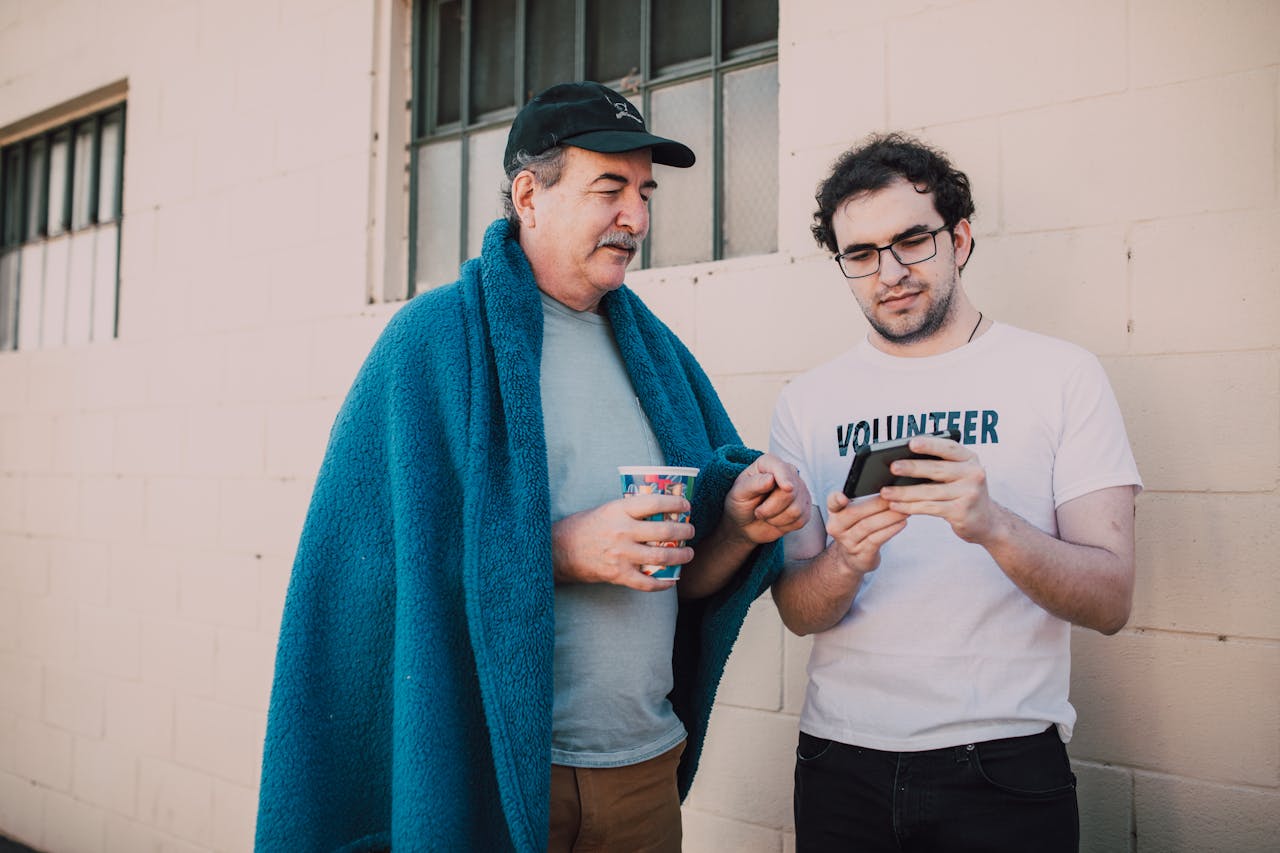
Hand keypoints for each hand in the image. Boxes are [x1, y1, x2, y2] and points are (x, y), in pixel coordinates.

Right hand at [551, 494, 693, 590]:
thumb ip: (630, 510)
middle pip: (664, 530)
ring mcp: (621, 555)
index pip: (655, 502)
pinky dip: (664, 583)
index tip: (686, 505)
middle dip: (684, 531)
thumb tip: (660, 510)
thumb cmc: (585, 527)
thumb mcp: (607, 509)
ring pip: (662, 557)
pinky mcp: (618, 575)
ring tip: (688, 554)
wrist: (560, 550)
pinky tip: (672, 580)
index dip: (676, 502)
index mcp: (619, 510)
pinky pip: (648, 583)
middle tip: (690, 531)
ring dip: (681, 556)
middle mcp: (622, 531)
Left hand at [723, 453, 811, 544]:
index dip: (785, 477)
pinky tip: (776, 520)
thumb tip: (771, 478)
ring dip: (776, 519)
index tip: (787, 488)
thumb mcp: (739, 493)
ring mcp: (799, 490)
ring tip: (766, 515)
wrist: (745, 523)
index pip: (781, 468)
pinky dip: (784, 525)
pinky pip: (801, 520)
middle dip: (770, 508)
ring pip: (796, 509)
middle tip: (758, 511)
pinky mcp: (805, 507)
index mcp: (769, 463)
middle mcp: (788, 473)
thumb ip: (754, 484)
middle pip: (790, 493)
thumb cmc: (740, 503)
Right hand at [824, 491, 906, 574]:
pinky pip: (876, 539)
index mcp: (835, 513)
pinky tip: (901, 523)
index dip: (836, 499)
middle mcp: (837, 528)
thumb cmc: (856, 529)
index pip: (832, 503)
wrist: (852, 558)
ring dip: (888, 517)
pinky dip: (890, 530)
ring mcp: (848, 542)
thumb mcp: (851, 514)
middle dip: (877, 504)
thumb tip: (887, 488)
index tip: (843, 497)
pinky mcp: (861, 554)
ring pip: (868, 526)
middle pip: (855, 512)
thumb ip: (861, 500)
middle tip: (895, 497)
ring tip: (904, 510)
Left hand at [879, 434, 998, 543]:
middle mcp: (973, 474)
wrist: (986, 521)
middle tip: (892, 467)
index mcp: (970, 458)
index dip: (930, 445)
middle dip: (912, 468)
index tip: (911, 443)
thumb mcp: (958, 473)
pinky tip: (895, 505)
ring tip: (885, 491)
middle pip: (937, 469)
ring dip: (904, 492)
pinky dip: (910, 507)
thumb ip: (939, 464)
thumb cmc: (963, 492)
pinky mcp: (961, 512)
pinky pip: (930, 508)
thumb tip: (901, 461)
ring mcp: (969, 494)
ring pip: (930, 492)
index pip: (949, 448)